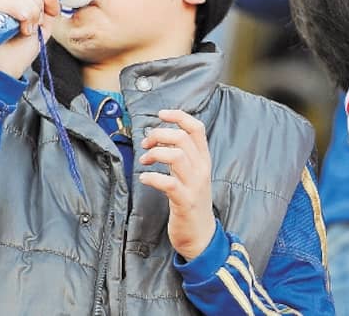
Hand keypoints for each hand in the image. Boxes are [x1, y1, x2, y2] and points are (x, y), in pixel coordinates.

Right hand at [0, 0, 60, 78]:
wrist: (1, 74)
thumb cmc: (16, 55)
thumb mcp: (41, 30)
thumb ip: (49, 9)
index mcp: (6, 3)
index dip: (38, 3)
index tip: (38, 23)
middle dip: (34, 9)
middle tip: (28, 30)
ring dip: (26, 13)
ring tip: (20, 31)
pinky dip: (14, 11)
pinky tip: (13, 28)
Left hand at [139, 109, 216, 260]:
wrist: (201, 235)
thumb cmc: (191, 202)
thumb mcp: (190, 174)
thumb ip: (180, 156)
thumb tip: (160, 138)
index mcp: (204, 159)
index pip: (197, 128)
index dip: (179, 116)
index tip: (161, 114)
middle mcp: (202, 169)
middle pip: (183, 138)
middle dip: (159, 135)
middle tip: (146, 144)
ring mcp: (195, 185)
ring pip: (177, 156)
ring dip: (156, 153)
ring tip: (144, 160)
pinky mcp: (185, 202)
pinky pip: (168, 183)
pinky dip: (153, 177)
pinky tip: (144, 179)